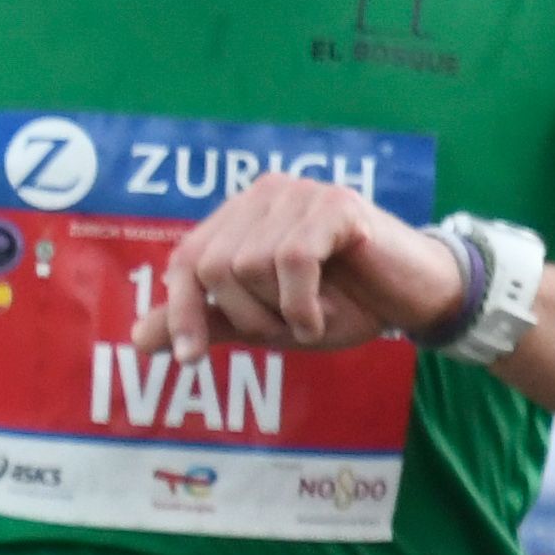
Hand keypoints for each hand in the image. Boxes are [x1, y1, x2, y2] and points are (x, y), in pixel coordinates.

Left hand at [137, 169, 462, 360]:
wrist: (415, 299)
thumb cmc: (342, 305)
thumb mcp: (266, 321)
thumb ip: (207, 321)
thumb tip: (139, 341)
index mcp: (240, 217)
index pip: (186, 259)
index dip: (182, 310)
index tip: (188, 360)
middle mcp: (263, 196)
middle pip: (215, 266)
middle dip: (246, 315)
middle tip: (285, 326)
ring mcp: (299, 194)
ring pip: (250, 265)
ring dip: (279, 312)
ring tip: (310, 314)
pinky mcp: (335, 204)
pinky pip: (292, 261)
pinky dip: (302, 304)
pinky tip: (324, 314)